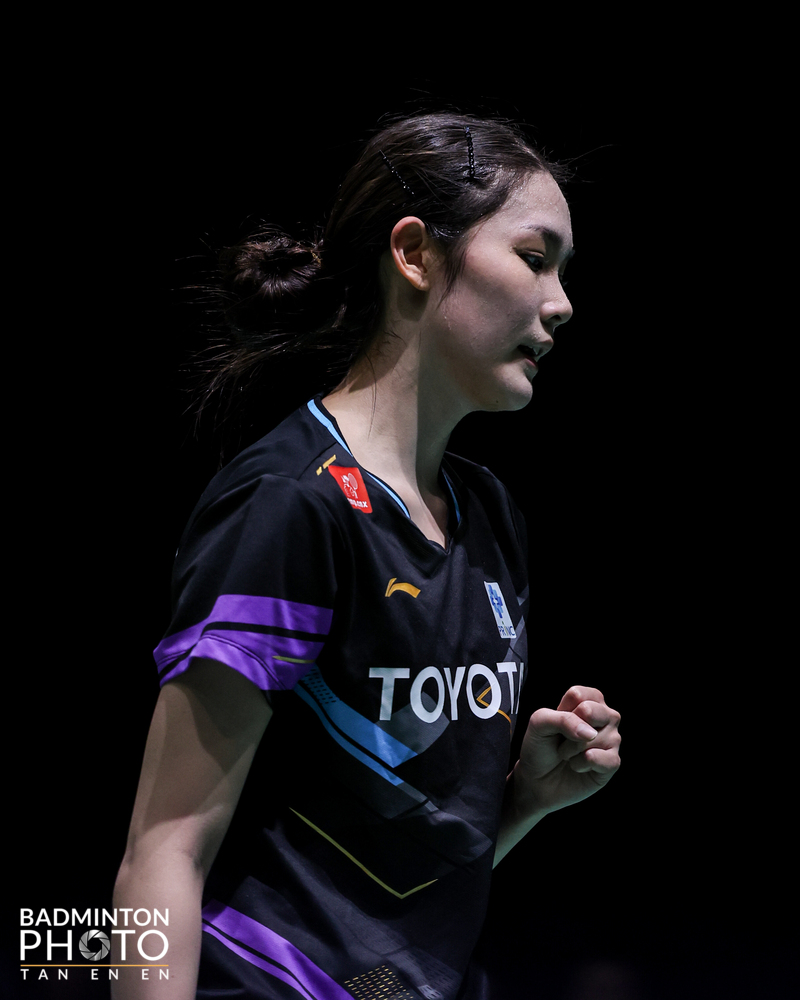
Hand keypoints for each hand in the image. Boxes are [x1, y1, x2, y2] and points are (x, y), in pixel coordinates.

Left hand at [513, 685, 620, 817]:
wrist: (537, 780)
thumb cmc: (540, 748)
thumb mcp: (540, 723)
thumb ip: (562, 718)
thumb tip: (590, 732)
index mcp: (589, 701)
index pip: (578, 695)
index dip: (562, 712)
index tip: (557, 724)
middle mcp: (605, 717)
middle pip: (590, 711)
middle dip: (569, 731)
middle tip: (563, 740)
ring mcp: (612, 739)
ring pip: (593, 737)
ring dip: (571, 750)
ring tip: (568, 755)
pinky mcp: (612, 762)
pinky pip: (599, 758)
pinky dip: (580, 764)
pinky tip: (577, 766)